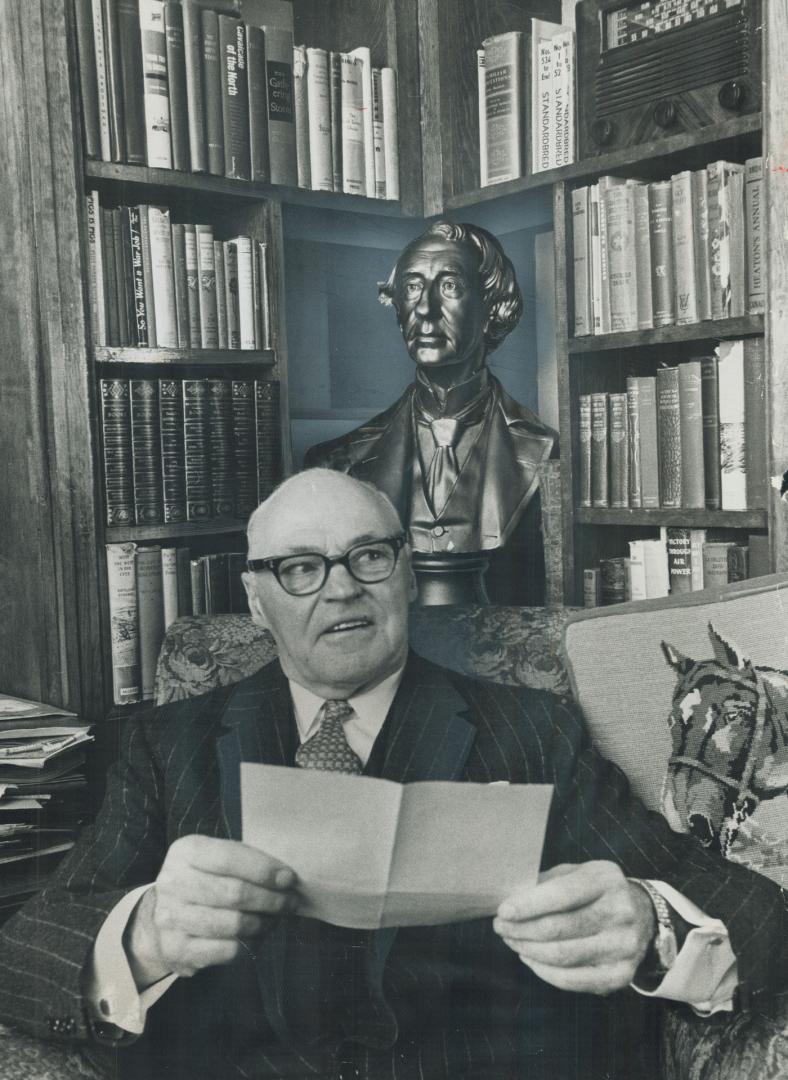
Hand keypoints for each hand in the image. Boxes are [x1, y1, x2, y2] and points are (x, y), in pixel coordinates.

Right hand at [124, 835, 297, 987]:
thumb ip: (246, 861)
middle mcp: (173, 883)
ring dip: (263, 923)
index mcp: (186, 851)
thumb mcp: (217, 857)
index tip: (289, 879)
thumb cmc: (204, 879)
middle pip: (234, 894)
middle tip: (290, 902)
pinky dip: (249, 944)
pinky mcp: (176, 948)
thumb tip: (286, 878)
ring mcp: (171, 917)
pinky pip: (226, 950)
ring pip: (233, 924)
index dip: (263, 870)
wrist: (163, 912)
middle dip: (271, 899)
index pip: (229, 858)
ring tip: (274, 918)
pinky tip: (256, 936)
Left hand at [493, 861, 656, 995]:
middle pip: (558, 928)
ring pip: (562, 955)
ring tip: (511, 941)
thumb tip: (509, 898)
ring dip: (528, 950)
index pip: (562, 894)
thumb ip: (547, 883)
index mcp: (606, 880)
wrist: (643, 916)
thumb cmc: (596, 892)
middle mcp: (620, 912)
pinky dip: (544, 972)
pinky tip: (530, 958)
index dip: (529, 904)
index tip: (502, 911)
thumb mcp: (577, 874)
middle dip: (521, 929)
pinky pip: (573, 980)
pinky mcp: (621, 975)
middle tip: (500, 927)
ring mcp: (623, 947)